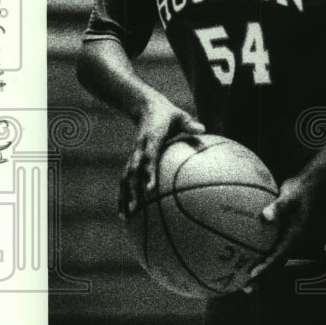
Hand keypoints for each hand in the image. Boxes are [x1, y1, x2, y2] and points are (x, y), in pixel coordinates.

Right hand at [119, 98, 204, 218]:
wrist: (145, 107)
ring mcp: (133, 155)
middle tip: (136, 208)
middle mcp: (139, 149)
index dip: (148, 173)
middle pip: (132, 172)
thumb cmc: (168, 114)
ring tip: (125, 217)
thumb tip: (203, 128)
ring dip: (124, 197)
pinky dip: (122, 194)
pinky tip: (124, 211)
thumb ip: (190, 124)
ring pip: (125, 179)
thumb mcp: (180, 116)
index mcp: (150, 139)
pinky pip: (126, 179)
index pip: (148, 158)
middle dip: (132, 191)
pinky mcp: (132, 160)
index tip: (150, 189)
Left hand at [244, 171, 323, 289]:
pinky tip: (246, 258)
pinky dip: (261, 258)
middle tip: (246, 287)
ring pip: (275, 261)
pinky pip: (272, 251)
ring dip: (262, 273)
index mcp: (295, 235)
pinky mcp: (283, 236)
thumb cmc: (299, 189)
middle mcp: (292, 241)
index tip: (253, 273)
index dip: (267, 266)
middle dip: (263, 278)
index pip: (280, 255)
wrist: (309, 186)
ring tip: (245, 283)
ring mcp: (288, 240)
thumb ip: (280, 206)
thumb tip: (266, 215)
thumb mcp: (290, 195)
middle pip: (277, 264)